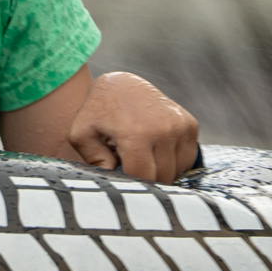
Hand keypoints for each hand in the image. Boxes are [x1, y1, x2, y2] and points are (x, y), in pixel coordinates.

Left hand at [65, 71, 199, 182]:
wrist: (121, 85)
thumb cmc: (98, 113)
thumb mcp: (82, 135)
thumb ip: (94, 161)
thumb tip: (116, 180)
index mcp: (136, 134)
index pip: (143, 178)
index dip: (133, 185)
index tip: (124, 180)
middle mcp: (163, 129)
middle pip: (163, 177)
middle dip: (147, 180)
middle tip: (132, 168)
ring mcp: (180, 126)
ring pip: (178, 171)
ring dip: (162, 171)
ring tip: (144, 158)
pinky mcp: (190, 124)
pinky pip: (187, 158)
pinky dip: (174, 162)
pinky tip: (157, 152)